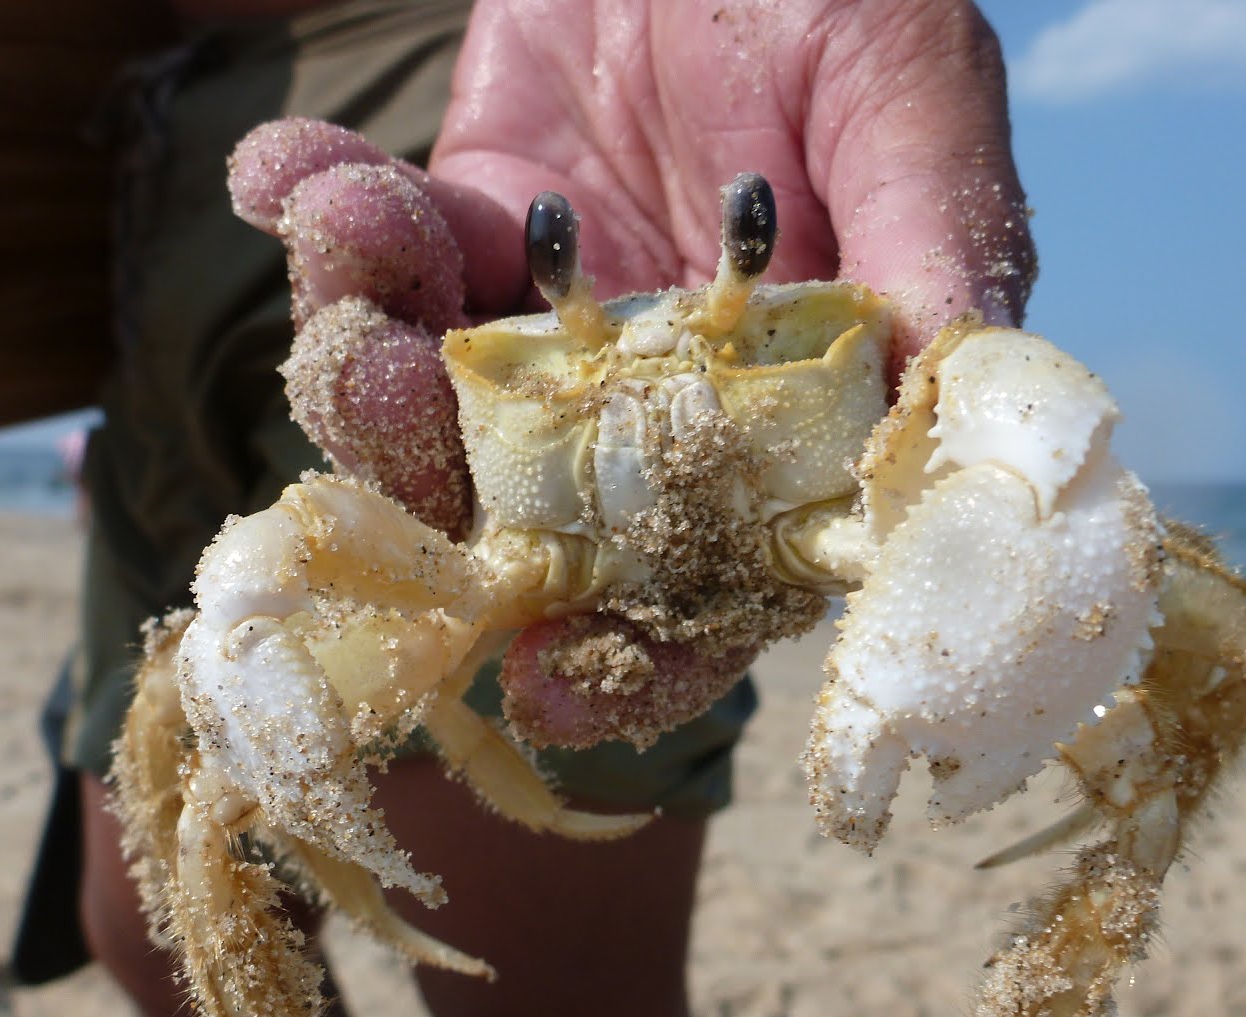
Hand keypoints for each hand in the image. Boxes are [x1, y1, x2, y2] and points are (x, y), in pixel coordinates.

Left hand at [225, 0, 1033, 747]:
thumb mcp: (909, 98)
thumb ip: (931, 245)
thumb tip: (949, 405)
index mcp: (788, 405)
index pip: (720, 570)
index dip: (648, 650)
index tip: (553, 689)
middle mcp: (662, 396)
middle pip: (540, 521)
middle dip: (443, 495)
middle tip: (379, 398)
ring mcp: (554, 321)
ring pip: (433, 415)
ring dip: (360, 361)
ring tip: (343, 260)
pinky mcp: (465, 228)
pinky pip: (378, 259)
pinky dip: (321, 217)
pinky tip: (296, 165)